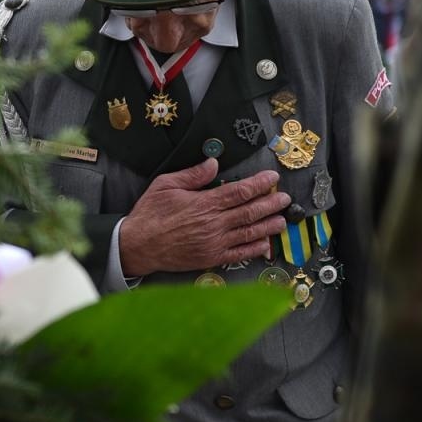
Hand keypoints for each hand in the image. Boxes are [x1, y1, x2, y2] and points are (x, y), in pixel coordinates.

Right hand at [118, 158, 289, 276]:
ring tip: (281, 220)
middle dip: (270, 204)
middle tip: (284, 198)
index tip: (272, 178)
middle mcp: (213, 224)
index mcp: (204, 203)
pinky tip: (265, 244)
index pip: (239, 191)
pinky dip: (254, 249)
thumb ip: (192, 175)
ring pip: (249, 233)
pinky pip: (239, 254)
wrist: (137, 245)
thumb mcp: (165, 185)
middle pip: (250, 212)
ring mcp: (214, 243)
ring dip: (268, 226)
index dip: (259, 184)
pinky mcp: (211, 258)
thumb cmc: (149, 214)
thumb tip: (213, 163)